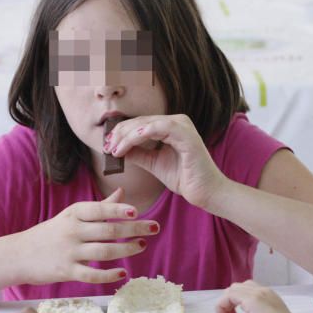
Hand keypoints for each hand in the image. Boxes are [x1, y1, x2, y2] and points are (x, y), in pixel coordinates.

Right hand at [21, 188, 158, 284]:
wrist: (19, 254)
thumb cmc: (50, 233)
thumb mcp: (71, 216)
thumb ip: (99, 207)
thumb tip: (122, 192)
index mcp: (73, 214)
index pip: (99, 210)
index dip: (118, 210)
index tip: (136, 212)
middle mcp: (72, 231)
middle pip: (108, 230)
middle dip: (134, 229)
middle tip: (154, 227)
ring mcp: (69, 252)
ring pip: (104, 252)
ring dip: (126, 250)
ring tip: (142, 246)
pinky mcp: (66, 271)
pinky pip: (92, 275)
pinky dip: (109, 275)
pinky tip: (123, 272)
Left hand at [106, 114, 227, 209]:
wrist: (206, 192)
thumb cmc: (184, 178)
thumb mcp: (154, 164)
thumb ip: (138, 154)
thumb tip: (117, 149)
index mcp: (170, 127)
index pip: (140, 123)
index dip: (121, 133)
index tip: (106, 146)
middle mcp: (177, 122)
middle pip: (140, 121)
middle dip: (120, 133)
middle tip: (106, 146)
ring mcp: (183, 126)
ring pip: (146, 123)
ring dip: (127, 135)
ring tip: (114, 149)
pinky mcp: (187, 134)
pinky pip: (159, 128)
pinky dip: (141, 135)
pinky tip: (127, 144)